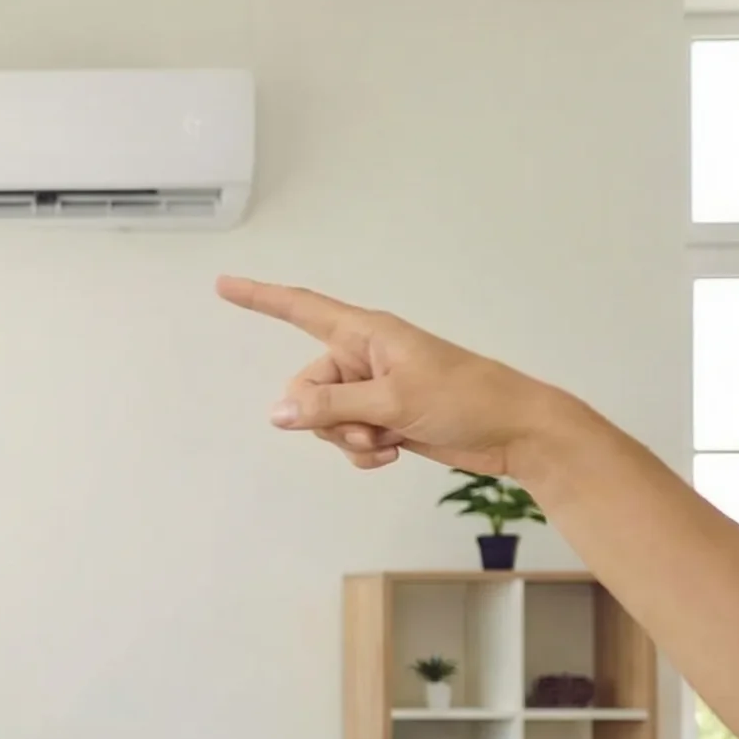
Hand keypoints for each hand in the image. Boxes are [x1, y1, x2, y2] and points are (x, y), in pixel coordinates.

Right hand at [217, 275, 593, 481]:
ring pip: (323, 419)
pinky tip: (391, 453)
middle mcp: (363, 357)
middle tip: (366, 428)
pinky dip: (361, 452)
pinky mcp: (383, 418)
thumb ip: (331, 407)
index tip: (224, 284)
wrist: (514, 431)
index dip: (261, 298)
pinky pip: (346, 438)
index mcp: (367, 334)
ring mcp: (372, 390)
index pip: (302, 309)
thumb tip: (277, 414)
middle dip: (325, 418)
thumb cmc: (466, 397)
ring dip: (347, 439)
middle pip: (305, 388)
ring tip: (385, 441)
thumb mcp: (393, 401)